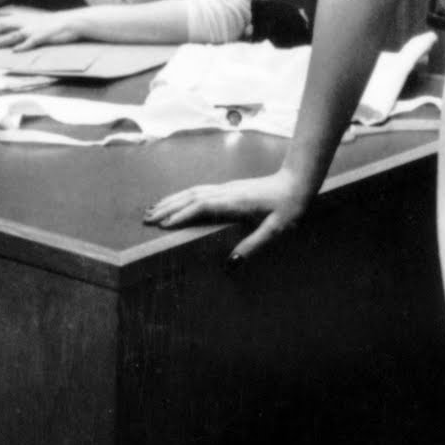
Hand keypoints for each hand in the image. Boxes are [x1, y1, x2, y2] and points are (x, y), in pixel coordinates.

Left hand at [0, 8, 84, 50]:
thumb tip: (11, 36)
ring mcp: (33, 29)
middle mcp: (24, 22)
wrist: (73, 22)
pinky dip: (23, 45)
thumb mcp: (35, 21)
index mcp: (22, 17)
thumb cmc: (54, 24)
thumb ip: (22, 25)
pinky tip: (15, 51)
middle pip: (0, 25)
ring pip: (11, 34)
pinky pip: (32, 41)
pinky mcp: (43, 36)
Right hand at [146, 168, 312, 262]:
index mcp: (236, 202)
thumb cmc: (289, 207)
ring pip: (193, 191)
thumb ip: (254, 245)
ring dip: (172, 200)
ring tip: (152, 209)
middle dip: (168, 207)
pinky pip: (200, 190)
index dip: (181, 214)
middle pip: (191, 196)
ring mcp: (227, 188)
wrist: (297, 182)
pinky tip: (176, 201)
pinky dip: (183, 196)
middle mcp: (227, 192)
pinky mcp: (228, 188)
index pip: (202, 206)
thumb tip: (231, 263)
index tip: (162, 224)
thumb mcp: (277, 230)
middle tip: (146, 219)